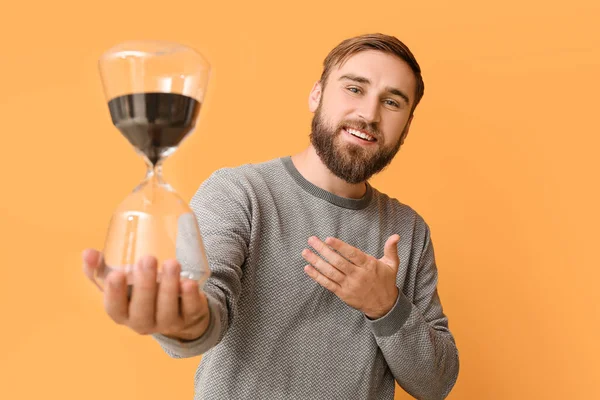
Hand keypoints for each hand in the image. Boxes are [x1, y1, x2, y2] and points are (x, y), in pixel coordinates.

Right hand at [82, 249, 210, 340]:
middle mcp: (143, 322)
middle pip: (142, 310)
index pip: (115, 308)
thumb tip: (87, 252)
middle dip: (145, 285)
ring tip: (172, 264)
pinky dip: (190, 297)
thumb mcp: (119, 284)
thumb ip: (99, 270)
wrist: (176, 309)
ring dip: (169, 286)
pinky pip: (190, 310)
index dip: (114, 294)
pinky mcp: (190, 317)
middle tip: (148, 259)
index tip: (116, 274)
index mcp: (122, 313)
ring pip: (167, 309)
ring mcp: (168, 323)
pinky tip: (189, 283)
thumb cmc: (139, 293)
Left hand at [301, 235, 400, 318]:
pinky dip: (317, 276)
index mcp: (368, 265)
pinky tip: (307, 268)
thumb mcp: (392, 264)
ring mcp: (349, 285)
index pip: (352, 254)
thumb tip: (396, 236)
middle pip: (338, 262)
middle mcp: (358, 275)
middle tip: (311, 240)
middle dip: (322, 250)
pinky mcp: (343, 294)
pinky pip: (328, 284)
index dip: (340, 246)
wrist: (384, 305)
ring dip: (316, 262)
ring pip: (330, 272)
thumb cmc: (386, 281)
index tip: (328, 239)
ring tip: (305, 252)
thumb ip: (391, 249)